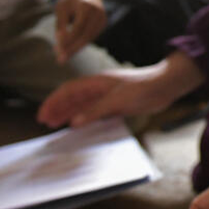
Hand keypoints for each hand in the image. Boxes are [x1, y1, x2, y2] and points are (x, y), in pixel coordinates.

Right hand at [37, 52, 203, 127]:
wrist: (165, 86)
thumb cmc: (143, 88)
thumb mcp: (117, 100)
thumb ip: (95, 111)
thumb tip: (73, 122)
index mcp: (96, 82)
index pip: (68, 90)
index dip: (53, 102)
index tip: (43, 114)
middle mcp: (99, 88)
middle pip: (72, 98)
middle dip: (57, 109)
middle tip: (44, 122)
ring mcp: (108, 96)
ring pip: (82, 105)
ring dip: (68, 113)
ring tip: (55, 124)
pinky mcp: (117, 104)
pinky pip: (94, 112)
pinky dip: (83, 118)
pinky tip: (78, 125)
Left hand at [53, 0, 106, 61]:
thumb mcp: (61, 7)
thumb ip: (61, 26)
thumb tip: (60, 44)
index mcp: (86, 6)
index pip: (77, 29)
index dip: (68, 42)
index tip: (57, 52)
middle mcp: (97, 12)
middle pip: (85, 36)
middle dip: (72, 49)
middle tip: (61, 60)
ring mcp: (102, 17)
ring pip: (89, 38)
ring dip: (77, 48)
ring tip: (64, 56)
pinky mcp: (104, 22)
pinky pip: (92, 36)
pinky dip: (82, 43)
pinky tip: (72, 48)